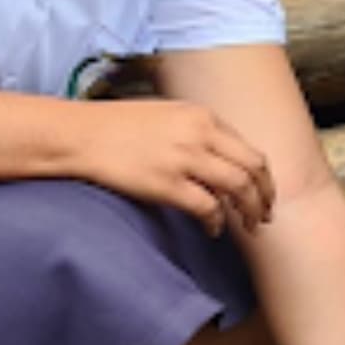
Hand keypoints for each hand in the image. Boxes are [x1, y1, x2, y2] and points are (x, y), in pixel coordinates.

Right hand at [72, 98, 275, 236]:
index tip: (263, 192)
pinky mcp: (166, 184)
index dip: (262, 176)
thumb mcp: (168, 114)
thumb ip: (198, 132)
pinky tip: (213, 229)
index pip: (249, 148)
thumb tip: (221, 158)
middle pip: (252, 168)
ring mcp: (184, 159)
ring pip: (238, 188)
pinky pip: (207, 207)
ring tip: (249, 225)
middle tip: (265, 214)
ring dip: (248, 211)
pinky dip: (216, 222)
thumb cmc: (117, 126)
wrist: (80, 135)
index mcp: (203, 116)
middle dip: (265, 195)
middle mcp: (200, 134)